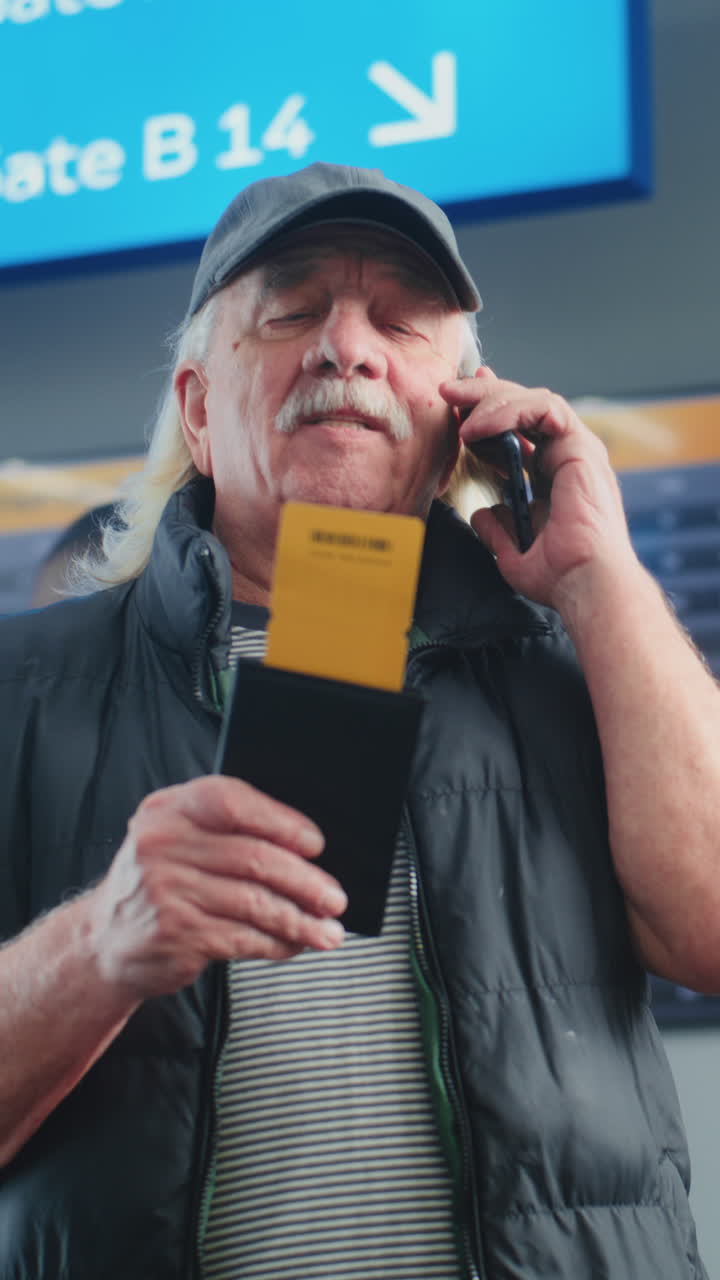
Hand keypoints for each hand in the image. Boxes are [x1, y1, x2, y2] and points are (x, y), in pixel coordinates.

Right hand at [87, 775, 346, 998]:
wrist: (105, 938)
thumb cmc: (159, 882)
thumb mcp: (177, 839)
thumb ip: (227, 831)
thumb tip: (305, 849)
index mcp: (169, 810)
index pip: (232, 802)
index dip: (281, 821)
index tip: (315, 844)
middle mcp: (162, 846)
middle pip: (253, 857)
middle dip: (305, 880)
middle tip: (334, 897)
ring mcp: (167, 892)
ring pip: (254, 902)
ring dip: (300, 918)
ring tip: (327, 930)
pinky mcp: (176, 934)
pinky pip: (243, 937)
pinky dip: (278, 943)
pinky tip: (295, 945)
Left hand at [440, 367, 639, 610]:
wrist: (585, 585)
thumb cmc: (559, 577)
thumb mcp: (513, 553)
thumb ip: (497, 531)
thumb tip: (482, 514)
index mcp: (555, 478)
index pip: (522, 431)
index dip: (491, 412)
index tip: (459, 407)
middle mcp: (568, 458)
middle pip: (525, 408)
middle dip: (484, 394)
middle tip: (449, 391)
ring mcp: (577, 450)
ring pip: (534, 400)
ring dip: (492, 399)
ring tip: (459, 412)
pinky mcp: (582, 448)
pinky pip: (545, 409)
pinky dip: (510, 411)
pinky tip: (480, 428)